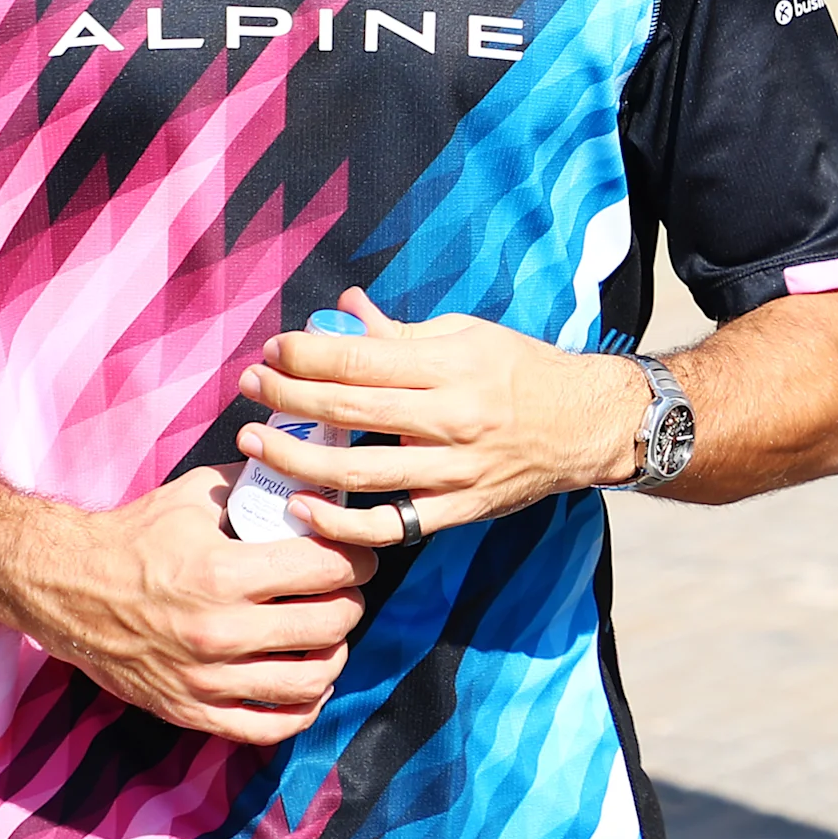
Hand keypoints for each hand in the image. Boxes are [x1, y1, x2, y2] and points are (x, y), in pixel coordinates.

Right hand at [1, 464, 377, 742]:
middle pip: (330, 625)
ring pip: (309, 682)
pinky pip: (267, 727)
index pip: (328, 568)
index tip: (359, 556)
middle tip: (346, 592)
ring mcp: (205, 678)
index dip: (358, 558)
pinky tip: (309, 685)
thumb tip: (313, 482)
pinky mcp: (190, 710)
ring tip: (330, 638)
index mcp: (224, 573)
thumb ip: (256, 488)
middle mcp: (219, 631)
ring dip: (334, 657)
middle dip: (351, 603)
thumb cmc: (134, 537)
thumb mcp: (196, 495)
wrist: (65, 587)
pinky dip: (302, 710)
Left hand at [234, 290, 640, 546]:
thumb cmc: (521, 371)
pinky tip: (302, 507)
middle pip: (349, 410)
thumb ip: (400, 334)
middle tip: (250, 385)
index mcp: (451, 366)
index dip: (307, 354)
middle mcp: (451, 418)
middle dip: (287, 397)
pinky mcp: (457, 510)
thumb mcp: (467, 335)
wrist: (587, 424)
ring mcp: (453, 470)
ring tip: (254, 442)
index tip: (274, 349)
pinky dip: (340, 522)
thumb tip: (343, 313)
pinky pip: (389, 525)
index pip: (361, 359)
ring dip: (296, 458)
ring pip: (358, 472)